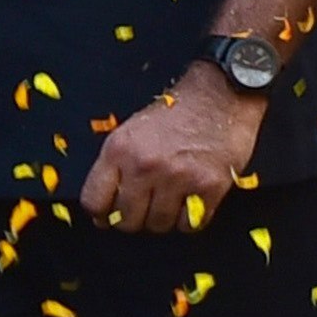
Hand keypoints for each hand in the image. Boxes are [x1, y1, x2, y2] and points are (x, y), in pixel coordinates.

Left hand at [80, 67, 263, 232]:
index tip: (112, 213)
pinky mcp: (210, 185)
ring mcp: (178, 177)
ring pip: (158, 225)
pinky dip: (191, 219)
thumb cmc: (178, 111)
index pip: (94, 202)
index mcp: (119, 150)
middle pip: (126, 221)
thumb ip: (116, 165)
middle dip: (135, 218)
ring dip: (164, 218)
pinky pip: (190, 224)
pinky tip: (192, 200)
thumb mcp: (132, 130)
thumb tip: (105, 208)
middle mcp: (145, 165)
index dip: (102, 213)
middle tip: (147, 206)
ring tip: (172, 199)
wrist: (223, 91)